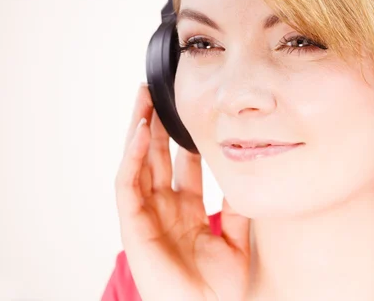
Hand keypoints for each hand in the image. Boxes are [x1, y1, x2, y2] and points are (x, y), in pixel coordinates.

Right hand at [114, 83, 250, 300]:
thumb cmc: (220, 288)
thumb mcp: (236, 238)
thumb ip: (236, 206)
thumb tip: (246, 171)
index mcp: (186, 210)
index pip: (181, 164)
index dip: (183, 138)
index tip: (190, 110)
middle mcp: (164, 208)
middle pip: (156, 156)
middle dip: (156, 124)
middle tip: (158, 92)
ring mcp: (146, 215)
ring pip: (138, 162)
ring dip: (138, 129)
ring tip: (143, 97)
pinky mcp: (133, 225)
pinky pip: (127, 184)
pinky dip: (131, 157)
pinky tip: (139, 131)